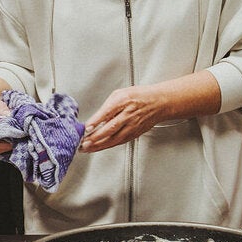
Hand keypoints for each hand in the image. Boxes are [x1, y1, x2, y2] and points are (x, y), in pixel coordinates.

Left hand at [80, 72, 220, 151]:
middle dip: (94, 137)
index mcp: (123, 101)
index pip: (107, 112)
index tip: (86, 128)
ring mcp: (132, 126)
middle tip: (82, 142)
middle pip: (110, 129)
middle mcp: (128, 115)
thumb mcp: (120, 94)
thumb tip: (95, 119)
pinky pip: (119, 141)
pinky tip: (98, 147)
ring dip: (99, 145)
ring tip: (86, 148)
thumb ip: (107, 106)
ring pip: (114, 138)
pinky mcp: (134, 134)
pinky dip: (107, 145)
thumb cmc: (138, 96)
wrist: (158, 103)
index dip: (96, 121)